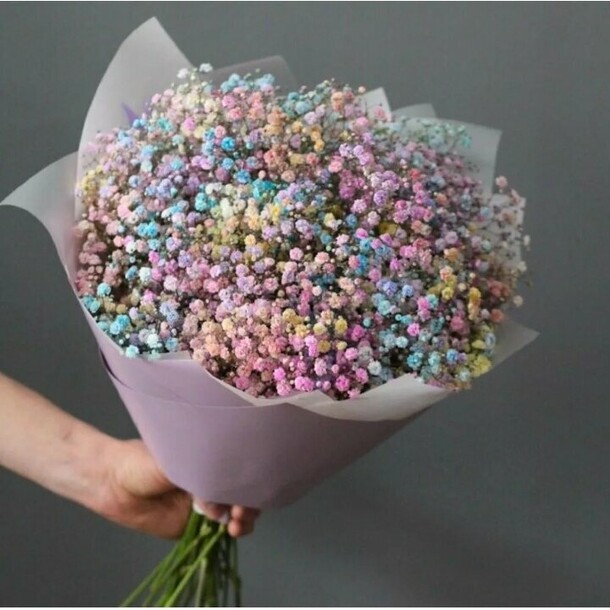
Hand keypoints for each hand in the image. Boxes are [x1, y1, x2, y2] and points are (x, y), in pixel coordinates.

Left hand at [97, 439, 260, 538]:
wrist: (116, 482)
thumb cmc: (147, 459)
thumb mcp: (179, 461)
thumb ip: (202, 478)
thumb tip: (219, 505)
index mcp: (211, 458)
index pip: (241, 467)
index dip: (252, 477)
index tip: (254, 483)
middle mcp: (212, 479)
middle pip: (243, 491)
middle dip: (251, 501)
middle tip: (244, 508)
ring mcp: (205, 503)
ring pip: (236, 512)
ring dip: (244, 518)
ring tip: (238, 522)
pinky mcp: (194, 526)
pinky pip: (218, 530)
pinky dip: (230, 531)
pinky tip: (231, 529)